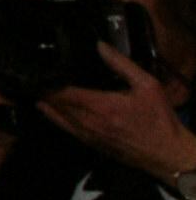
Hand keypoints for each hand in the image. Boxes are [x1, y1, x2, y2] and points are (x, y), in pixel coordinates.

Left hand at [39, 44, 195, 180]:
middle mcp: (87, 121)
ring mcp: (86, 134)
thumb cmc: (159, 119)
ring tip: (36, 87)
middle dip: (43, 89)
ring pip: (55, 117)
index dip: (47, 80)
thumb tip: (100, 46)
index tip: (39, 68)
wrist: (166, 153)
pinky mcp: (89, 143)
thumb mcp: (147, 86)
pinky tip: (47, 107)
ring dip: (45, 102)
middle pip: (54, 104)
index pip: (62, 92)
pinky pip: (64, 128)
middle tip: (34, 75)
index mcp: (100, 106)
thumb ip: (121, 65)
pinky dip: (53, 116)